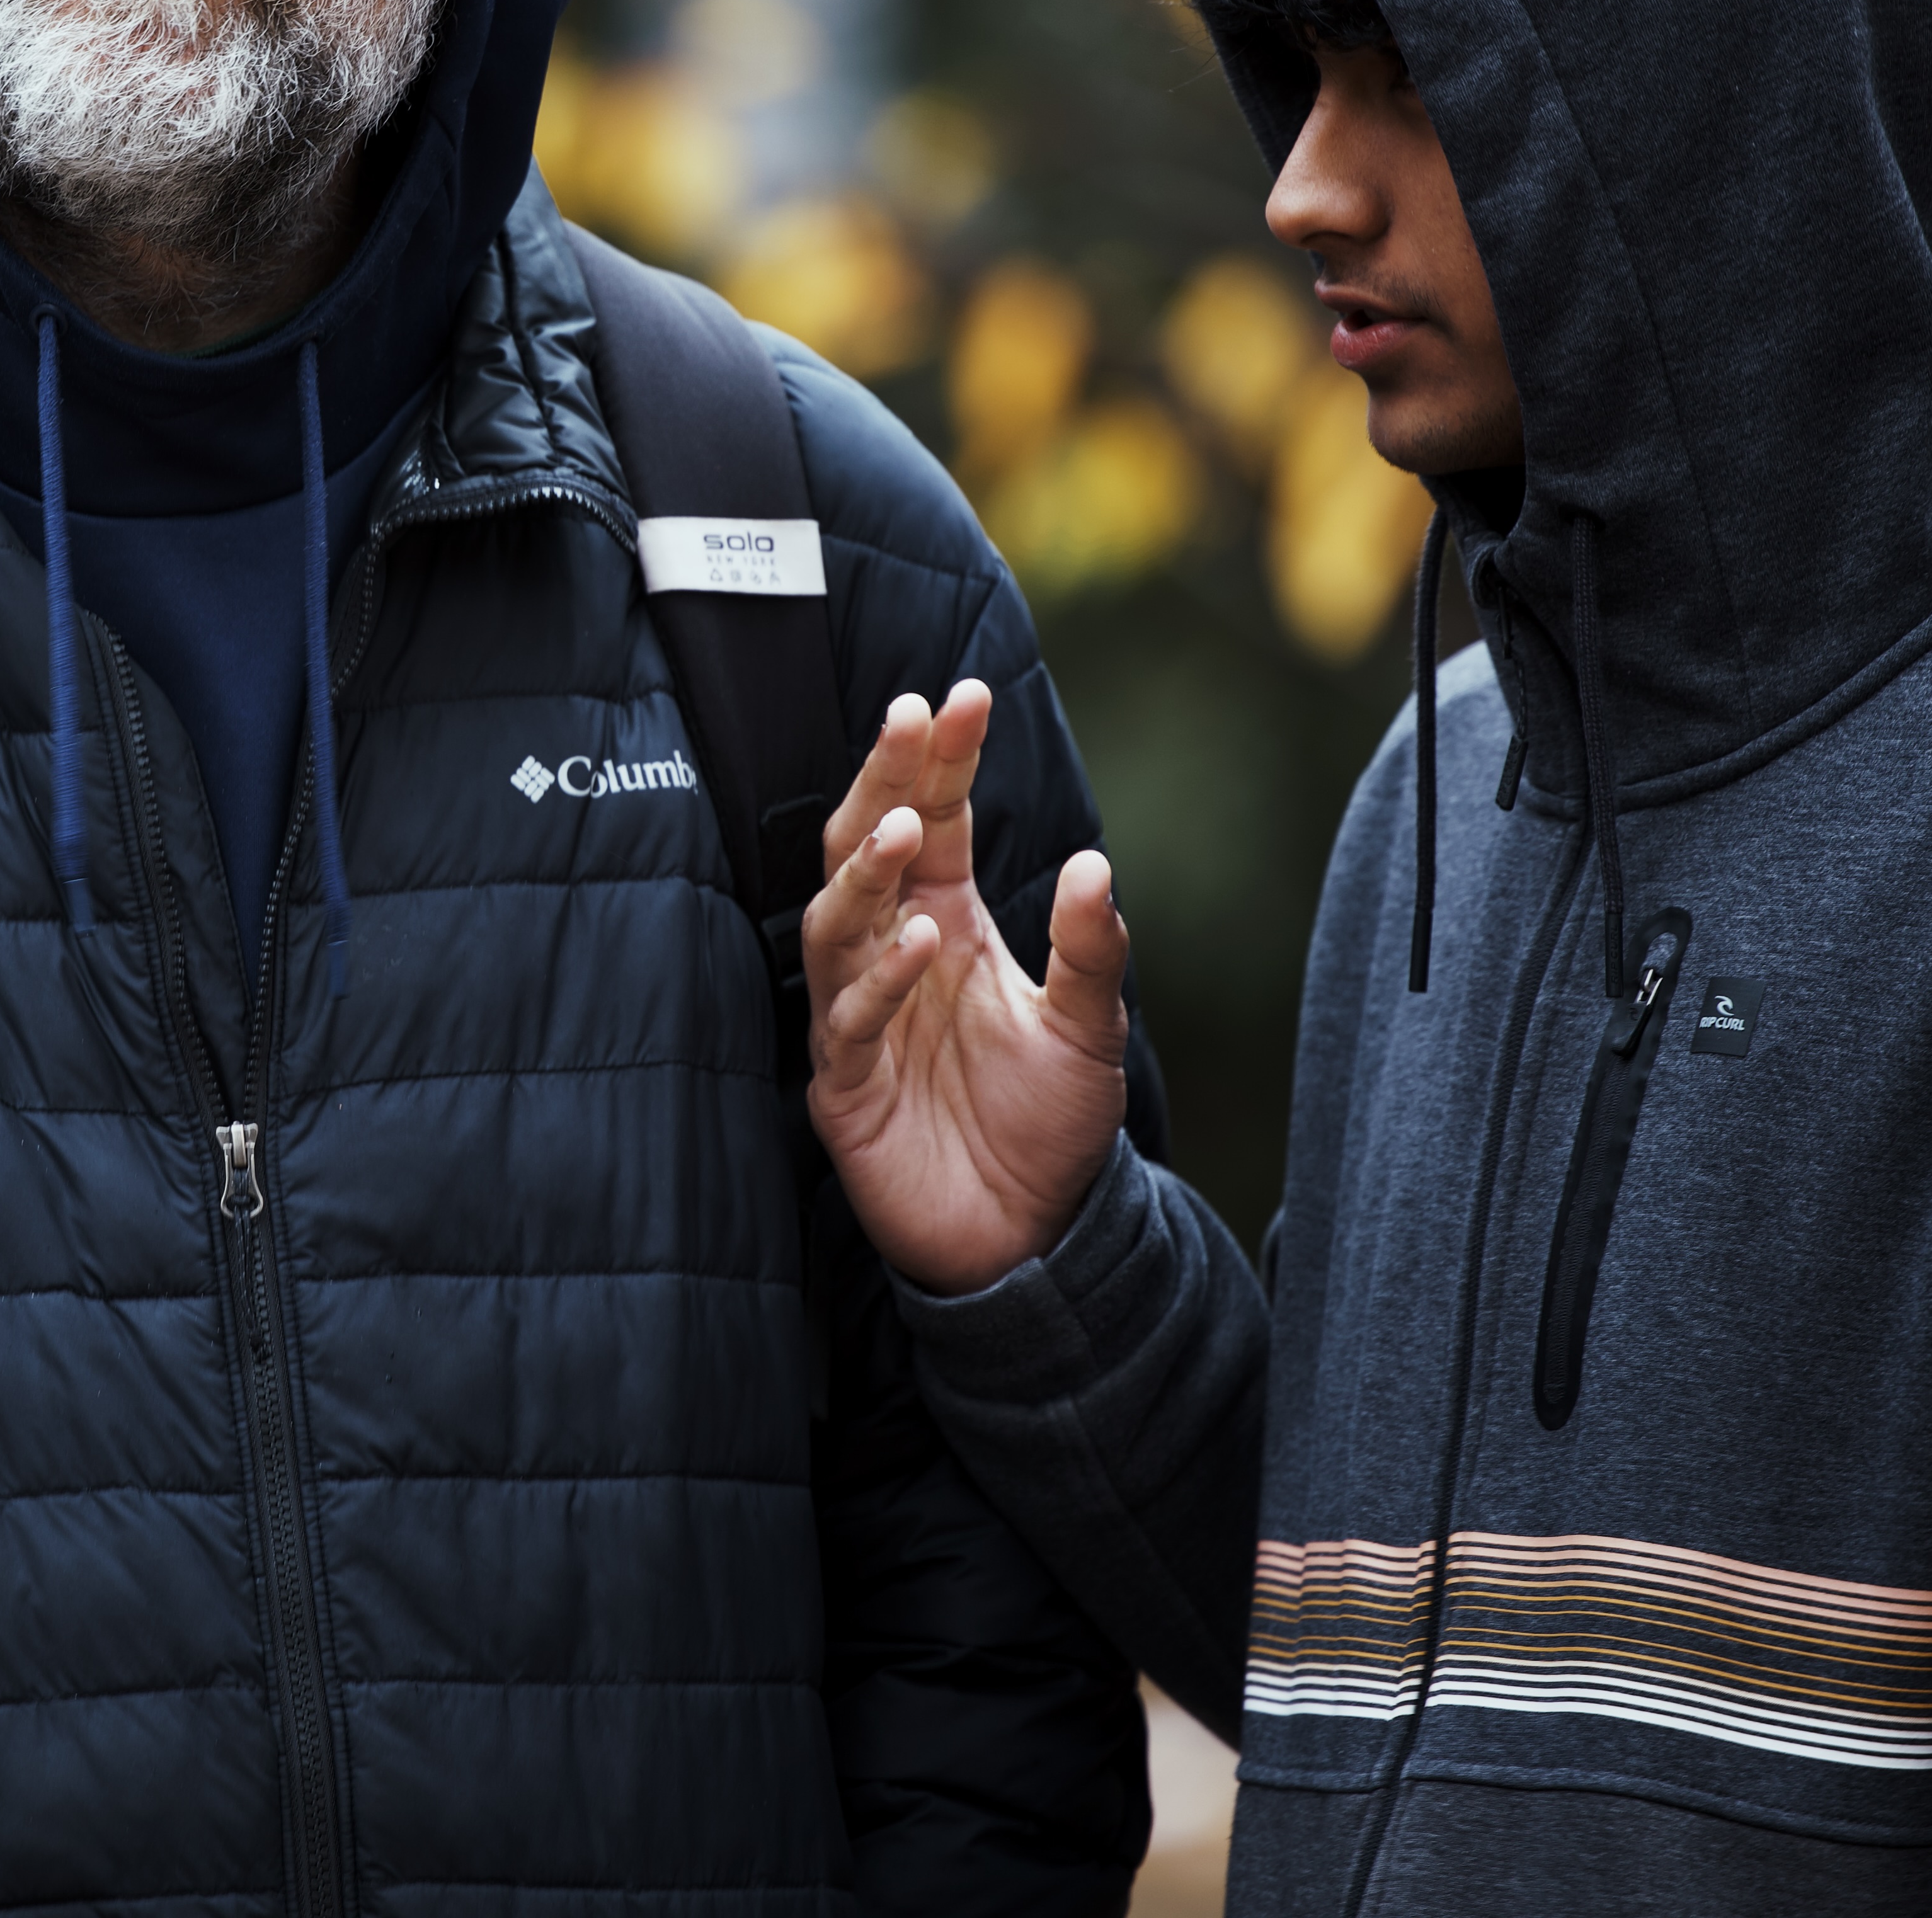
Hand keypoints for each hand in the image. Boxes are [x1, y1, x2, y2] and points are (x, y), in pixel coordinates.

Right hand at [803, 680, 1133, 1294]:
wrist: (1030, 1236)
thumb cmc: (1048, 1124)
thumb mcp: (1091, 1029)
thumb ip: (1092, 950)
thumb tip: (1095, 863)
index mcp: (947, 922)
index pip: (932, 821)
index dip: (939, 760)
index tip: (963, 695)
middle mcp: (894, 955)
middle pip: (866, 848)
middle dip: (883, 783)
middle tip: (909, 719)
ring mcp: (859, 1017)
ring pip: (836, 923)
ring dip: (865, 874)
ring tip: (903, 829)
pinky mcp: (844, 1085)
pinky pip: (846, 1021)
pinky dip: (880, 981)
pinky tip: (923, 945)